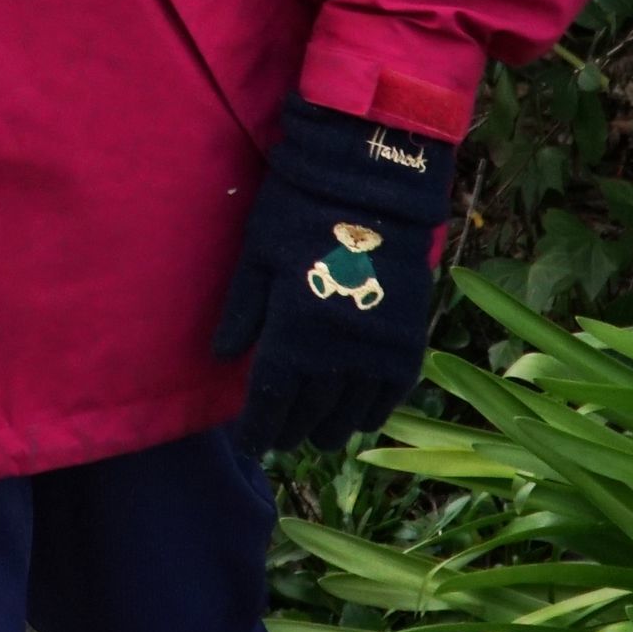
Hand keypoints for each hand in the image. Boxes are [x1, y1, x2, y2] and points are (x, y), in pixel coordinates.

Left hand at [210, 97, 455, 455]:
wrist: (371, 186)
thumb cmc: (299, 212)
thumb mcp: (256, 256)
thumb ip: (242, 312)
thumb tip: (224, 357)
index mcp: (291, 334)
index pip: (271, 400)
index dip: (260, 428)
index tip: (252, 445)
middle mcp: (335, 355)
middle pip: (309, 411)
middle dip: (291, 429)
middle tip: (280, 439)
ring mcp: (376, 352)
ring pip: (350, 411)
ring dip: (330, 427)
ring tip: (316, 435)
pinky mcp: (409, 342)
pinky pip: (390, 395)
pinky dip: (371, 411)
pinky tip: (359, 419)